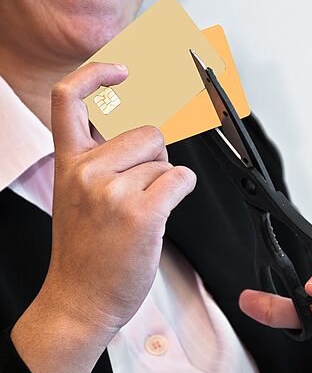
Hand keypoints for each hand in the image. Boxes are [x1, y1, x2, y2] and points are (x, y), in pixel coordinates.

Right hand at [42, 62, 196, 335]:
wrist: (80, 301)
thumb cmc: (85, 253)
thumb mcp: (76, 198)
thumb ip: (100, 163)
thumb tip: (145, 136)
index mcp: (68, 164)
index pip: (68, 98)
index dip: (96, 74)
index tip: (122, 71)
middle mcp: (86, 171)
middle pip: (147, 132)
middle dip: (156, 156)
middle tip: (142, 188)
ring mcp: (112, 192)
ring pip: (165, 161)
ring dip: (164, 183)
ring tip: (142, 212)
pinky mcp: (141, 214)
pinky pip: (180, 180)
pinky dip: (181, 190)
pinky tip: (164, 211)